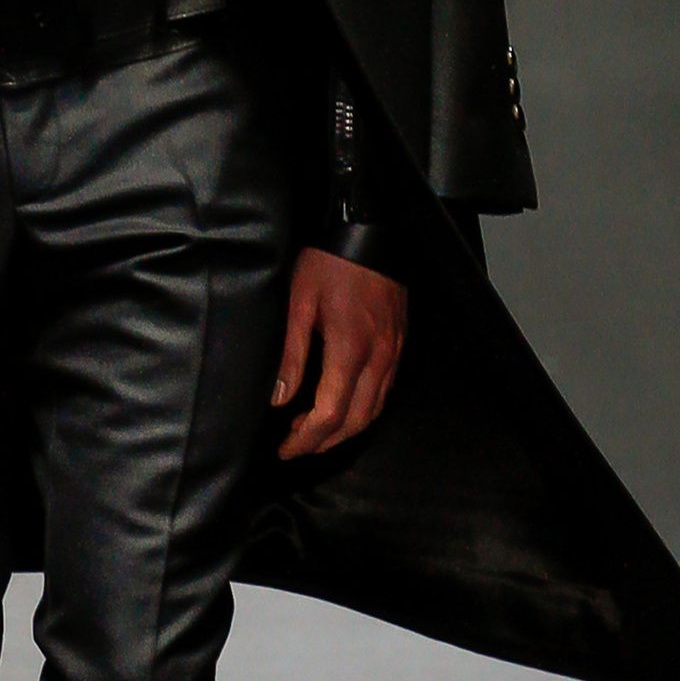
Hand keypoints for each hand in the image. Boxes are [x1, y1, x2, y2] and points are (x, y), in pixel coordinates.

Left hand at [272, 246, 407, 459]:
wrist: (371, 232)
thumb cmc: (330, 263)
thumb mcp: (299, 303)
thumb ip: (291, 355)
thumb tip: (280, 399)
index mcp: (349, 350)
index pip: (329, 414)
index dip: (306, 439)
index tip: (285, 449)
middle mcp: (378, 358)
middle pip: (355, 421)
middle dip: (323, 442)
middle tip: (295, 446)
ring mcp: (393, 352)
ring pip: (374, 410)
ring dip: (345, 430)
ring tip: (315, 433)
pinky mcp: (399, 344)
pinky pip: (385, 391)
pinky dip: (364, 410)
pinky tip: (344, 408)